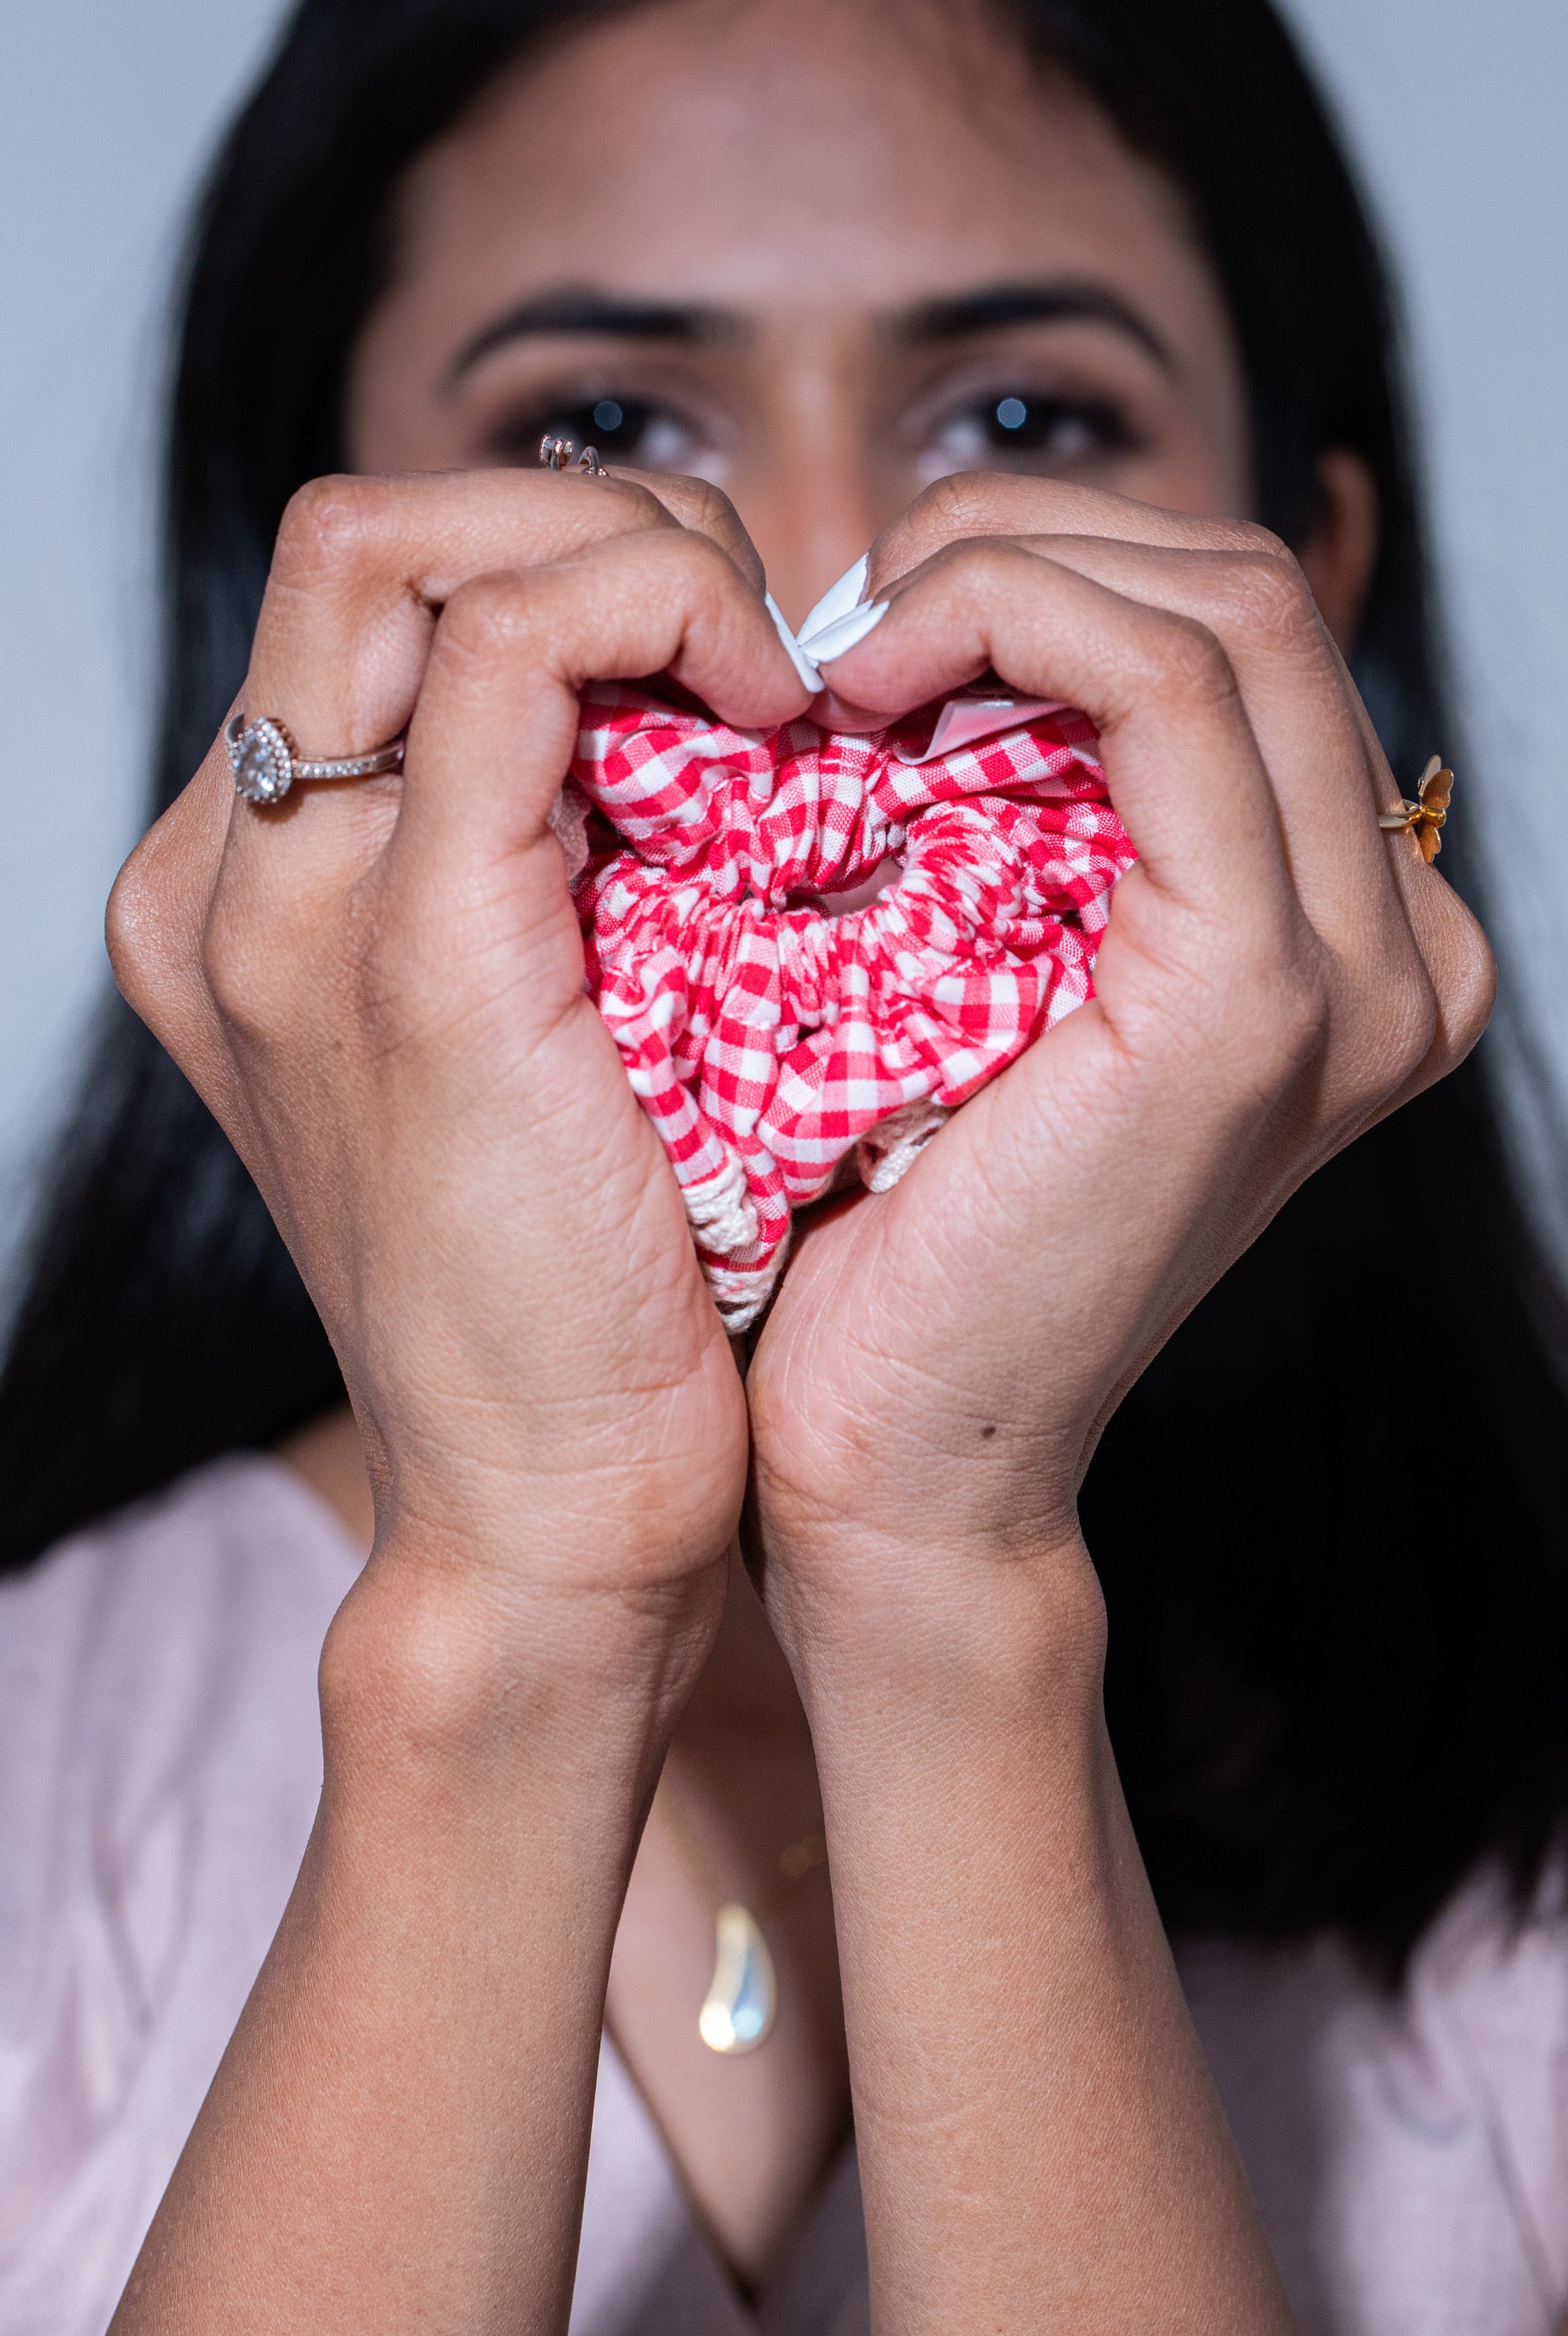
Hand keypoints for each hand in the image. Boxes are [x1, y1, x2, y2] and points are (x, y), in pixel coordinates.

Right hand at [108, 466, 809, 1702]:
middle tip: (752, 647)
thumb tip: (680, 739)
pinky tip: (774, 703)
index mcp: (244, 900)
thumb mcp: (536, 1060)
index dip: (556, 571)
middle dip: (587, 526)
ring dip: (628, 550)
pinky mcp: (416, 956)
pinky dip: (653, 610)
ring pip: (415, 541)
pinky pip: (510, 648)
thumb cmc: (586, 1302)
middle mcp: (229, 882)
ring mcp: (294, 911)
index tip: (718, 667)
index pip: (368, 601)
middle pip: (368, 533)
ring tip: (768, 676)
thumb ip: (542, 896)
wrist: (547, 1520)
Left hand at [748, 475, 1493, 1648]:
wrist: (900, 1450)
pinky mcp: (1256, 998)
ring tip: (844, 656)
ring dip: (1005, 569)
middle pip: (1245, 589)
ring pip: (1218, 607)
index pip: (1239, 633)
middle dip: (1027, 541)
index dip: (1054, 569)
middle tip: (850, 617)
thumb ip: (1044, 817)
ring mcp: (1354, 975)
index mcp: (1354, 938)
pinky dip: (1014, 623)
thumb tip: (953, 622)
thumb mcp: (1002, 975)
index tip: (878, 630)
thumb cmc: (902, 1223)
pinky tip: (865, 684)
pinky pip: (1164, 690)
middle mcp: (1397, 950)